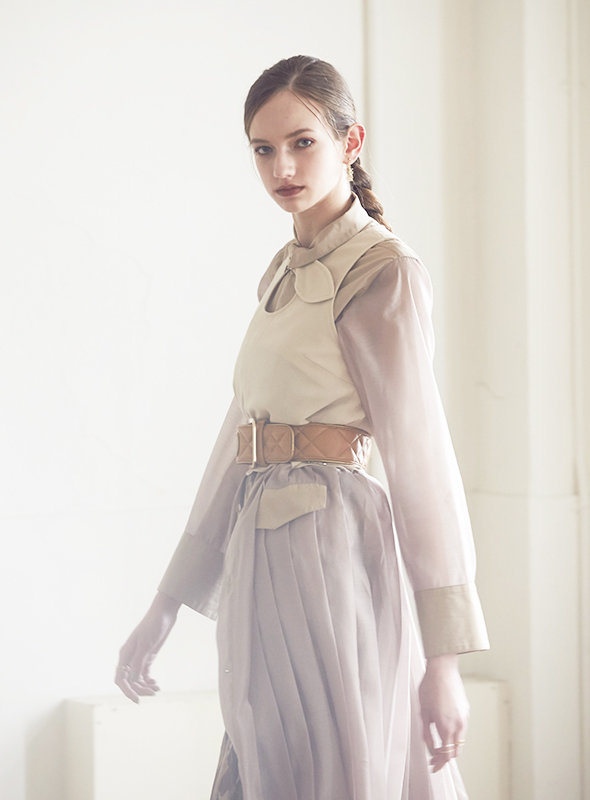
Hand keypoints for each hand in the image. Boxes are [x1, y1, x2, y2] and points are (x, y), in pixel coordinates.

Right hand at [114, 591, 180, 702]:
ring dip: (145, 686)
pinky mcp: (147, 656)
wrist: (164, 613)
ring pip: (137, 679)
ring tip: (157, 688)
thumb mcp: (146, 644)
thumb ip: (138, 662)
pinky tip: (155, 683)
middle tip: (153, 693)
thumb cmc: (153, 625)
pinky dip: (148, 680)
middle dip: (140, 689)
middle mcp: (129, 657)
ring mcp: (138, 657)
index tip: (137, 700)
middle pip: (130, 681)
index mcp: (125, 654)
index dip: (127, 691)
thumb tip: (133, 680)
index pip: (120, 679)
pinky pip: (144, 674)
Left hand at [418, 654, 468, 772]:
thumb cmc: (430, 686)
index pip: (446, 754)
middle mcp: (459, 724)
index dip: (439, 762)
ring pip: (460, 741)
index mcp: (447, 726)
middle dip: (445, 757)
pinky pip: (462, 729)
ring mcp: (464, 717)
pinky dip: (454, 735)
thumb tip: (429, 744)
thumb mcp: (423, 711)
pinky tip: (444, 730)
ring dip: (450, 746)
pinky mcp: (466, 710)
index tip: (432, 766)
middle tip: (434, 758)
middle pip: (455, 751)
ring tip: (438, 744)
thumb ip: (426, 731)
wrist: (443, 669)